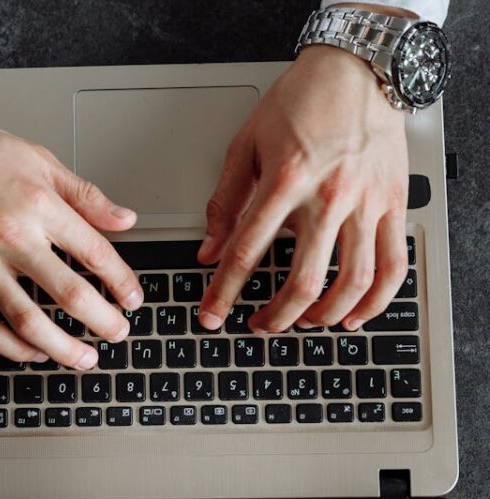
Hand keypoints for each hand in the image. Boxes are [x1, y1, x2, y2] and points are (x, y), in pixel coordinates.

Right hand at [0, 75, 143, 369]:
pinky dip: (12, 348)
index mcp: (37, 204)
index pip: (95, 254)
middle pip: (69, 295)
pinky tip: (32, 352)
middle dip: (102, 323)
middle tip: (118, 335)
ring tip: (82, 358)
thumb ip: (82, 194)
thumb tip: (124, 219)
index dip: (122, 283)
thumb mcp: (33, 156)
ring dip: (62, 348)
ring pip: (28, 321)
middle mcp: (9, 236)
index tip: (132, 299)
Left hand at [197, 44, 409, 332]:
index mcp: (284, 182)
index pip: (246, 254)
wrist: (358, 69)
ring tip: (301, 323)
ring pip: (351, 282)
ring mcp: (366, 204)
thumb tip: (208, 251)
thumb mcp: (245, 145)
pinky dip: (375, 301)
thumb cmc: (300, 102)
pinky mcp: (393, 205)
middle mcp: (329, 198)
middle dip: (274, 316)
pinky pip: (392, 266)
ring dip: (322, 315)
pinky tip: (353, 316)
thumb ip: (224, 202)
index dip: (223, 293)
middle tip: (257, 326)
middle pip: (302, 281)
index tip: (211, 315)